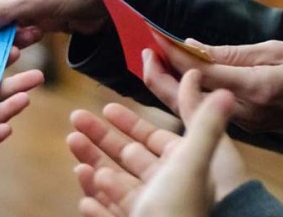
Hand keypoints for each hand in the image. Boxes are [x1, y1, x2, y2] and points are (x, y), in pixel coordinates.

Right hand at [68, 70, 243, 216]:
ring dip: (92, 167)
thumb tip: (210, 79)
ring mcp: (150, 211)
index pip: (154, 139)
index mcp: (184, 169)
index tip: (106, 107)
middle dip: (99, 139)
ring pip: (115, 186)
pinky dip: (97, 205)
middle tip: (75, 120)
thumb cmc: (185, 208)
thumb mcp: (193, 158)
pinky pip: (111, 216)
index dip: (130, 123)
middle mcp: (168, 190)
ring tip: (72, 152)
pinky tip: (84, 199)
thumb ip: (200, 119)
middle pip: (128, 159)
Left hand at [144, 35, 282, 135]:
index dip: (172, 52)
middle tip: (143, 49)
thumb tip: (190, 46)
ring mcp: (241, 122)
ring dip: (167, 83)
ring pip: (191, 106)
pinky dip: (185, 91)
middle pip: (185, 97)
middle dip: (157, 74)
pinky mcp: (241, 124)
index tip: (152, 33)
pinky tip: (176, 73)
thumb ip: (230, 53)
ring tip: (152, 58)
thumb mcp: (276, 51)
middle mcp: (243, 111)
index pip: (199, 71)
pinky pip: (204, 108)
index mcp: (255, 89)